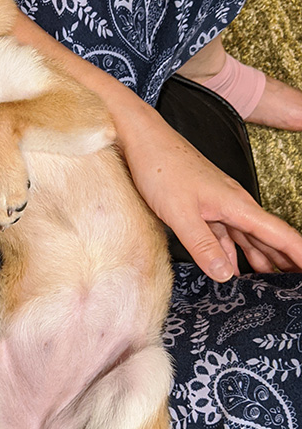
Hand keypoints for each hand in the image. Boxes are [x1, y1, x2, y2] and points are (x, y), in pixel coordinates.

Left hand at [123, 110, 301, 279]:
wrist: (143, 141)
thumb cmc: (161, 168)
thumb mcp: (180, 213)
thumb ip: (202, 246)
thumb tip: (226, 275)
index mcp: (237, 205)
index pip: (279, 234)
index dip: (299, 255)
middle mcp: (234, 205)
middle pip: (268, 238)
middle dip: (285, 262)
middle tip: (294, 287)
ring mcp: (218, 205)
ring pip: (246, 238)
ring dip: (261, 260)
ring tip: (274, 283)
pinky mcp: (201, 207)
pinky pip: (224, 235)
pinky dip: (232, 253)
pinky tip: (233, 268)